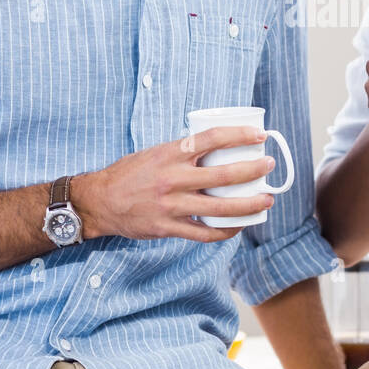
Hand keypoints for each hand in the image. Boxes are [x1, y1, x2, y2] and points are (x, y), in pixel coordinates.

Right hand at [73, 127, 278, 242]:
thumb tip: (216, 148)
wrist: (100, 201)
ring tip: (266, 200)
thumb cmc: (130, 173)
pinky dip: (226, 231)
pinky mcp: (169, 228)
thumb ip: (183, 151)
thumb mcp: (156, 152)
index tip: (259, 135)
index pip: (212, 139)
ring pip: (220, 208)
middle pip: (224, 175)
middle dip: (253, 171)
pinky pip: (205, 233)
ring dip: (249, 204)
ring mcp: (172, 206)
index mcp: (171, 154)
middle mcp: (173, 179)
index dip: (239, 135)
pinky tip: (239, 226)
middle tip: (269, 166)